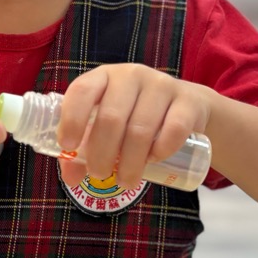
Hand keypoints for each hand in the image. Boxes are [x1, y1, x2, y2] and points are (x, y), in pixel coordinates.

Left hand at [56, 64, 210, 188]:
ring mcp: (162, 85)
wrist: (187, 108)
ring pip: (140, 129)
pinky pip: (173, 130)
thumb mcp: (107, 126)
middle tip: (99, 175)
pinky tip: (153, 160)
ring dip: (130, 163)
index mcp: (104, 77)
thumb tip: (71, 177)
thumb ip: (85, 149)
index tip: (69, 147)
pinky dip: (161, 151)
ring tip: (126, 181)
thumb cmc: (136, 117)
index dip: (72, 119)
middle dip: (101, 154)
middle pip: (111, 118)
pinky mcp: (188, 101)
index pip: (82, 90)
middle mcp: (131, 76)